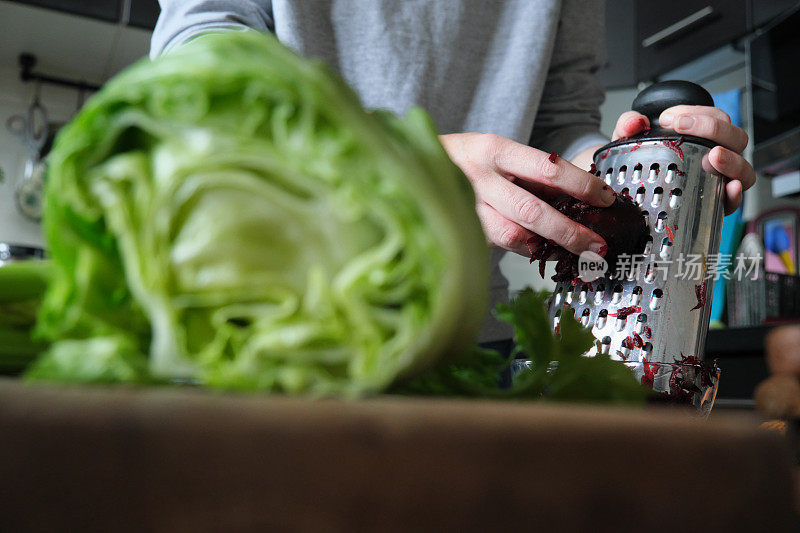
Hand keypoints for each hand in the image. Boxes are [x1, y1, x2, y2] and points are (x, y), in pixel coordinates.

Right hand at [439, 133, 614, 256]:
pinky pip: (499, 246)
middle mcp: (478, 179)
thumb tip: (576, 195)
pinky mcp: (460, 231)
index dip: (581, 185)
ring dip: (550, 249)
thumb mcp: (494, 151)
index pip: (547, 168)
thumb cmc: (462, 160)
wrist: (408, 167)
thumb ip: (528, 171)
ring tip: (578, 255)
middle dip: (570, 232)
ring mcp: (466, 208)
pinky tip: (546, 254)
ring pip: (513, 236)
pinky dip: (527, 252)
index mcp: (493, 150)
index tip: (606, 198)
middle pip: (531, 210)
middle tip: (598, 245)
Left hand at [612, 106, 753, 214]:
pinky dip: (734, 195)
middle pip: (736, 137)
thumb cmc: (640, 161)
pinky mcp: (714, 204)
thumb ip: (629, 124)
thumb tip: (636, 122)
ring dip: (731, 160)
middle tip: (685, 129)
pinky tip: (728, 188)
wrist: (628, 191)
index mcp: (702, 136)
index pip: (716, 117)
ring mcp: (718, 180)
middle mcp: (716, 156)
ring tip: (713, 156)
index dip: (698, 113)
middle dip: (715, 130)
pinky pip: (734, 200)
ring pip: (742, 167)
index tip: (670, 118)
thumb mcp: (631, 140)